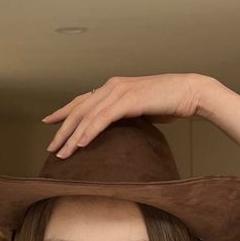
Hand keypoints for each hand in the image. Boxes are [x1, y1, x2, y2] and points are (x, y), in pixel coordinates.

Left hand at [41, 73, 205, 158]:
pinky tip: (80, 144)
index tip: (48, 122)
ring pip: (88, 116)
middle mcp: (112, 86)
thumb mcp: (141, 109)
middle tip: (50, 148)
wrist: (190, 93)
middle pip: (79, 109)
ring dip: (72, 137)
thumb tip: (117, 130)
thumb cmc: (170, 103)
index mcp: (114, 87)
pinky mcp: (129, 100)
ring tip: (61, 154)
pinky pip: (103, 118)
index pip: (82, 100)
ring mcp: (120, 91)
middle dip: (62, 130)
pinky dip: (90, 132)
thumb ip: (126, 115)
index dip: (63, 111)